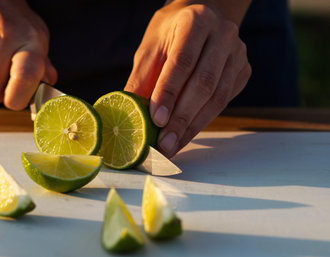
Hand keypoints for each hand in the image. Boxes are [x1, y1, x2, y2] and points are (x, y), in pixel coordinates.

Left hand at [125, 1, 251, 157]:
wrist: (200, 20)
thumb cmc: (170, 34)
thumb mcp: (150, 47)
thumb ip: (142, 77)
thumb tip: (129, 112)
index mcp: (196, 21)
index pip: (182, 62)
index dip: (169, 93)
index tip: (157, 120)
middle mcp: (223, 34)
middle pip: (204, 83)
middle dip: (182, 118)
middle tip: (164, 144)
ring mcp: (238, 53)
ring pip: (218, 97)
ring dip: (193, 126)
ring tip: (172, 146)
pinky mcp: (243, 71)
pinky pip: (224, 101)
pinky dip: (202, 121)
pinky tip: (185, 134)